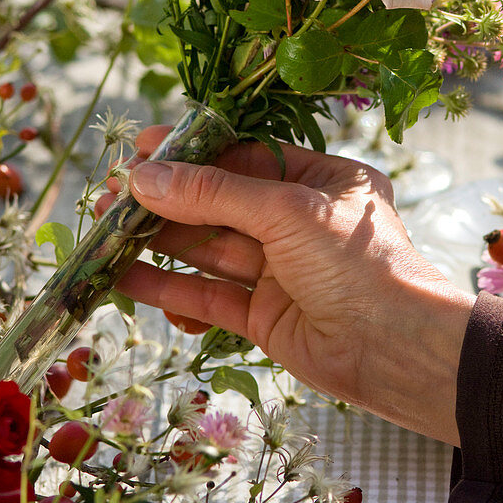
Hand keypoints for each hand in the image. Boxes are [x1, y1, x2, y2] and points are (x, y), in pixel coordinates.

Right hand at [96, 129, 473, 445]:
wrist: (397, 352)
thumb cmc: (356, 263)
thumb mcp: (286, 211)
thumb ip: (212, 194)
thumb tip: (143, 176)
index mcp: (321, 181)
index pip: (244, 158)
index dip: (190, 154)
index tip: (140, 150)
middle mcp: (300, 223)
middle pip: (219, 204)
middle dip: (165, 200)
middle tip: (109, 195)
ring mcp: (280, 271)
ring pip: (207, 251)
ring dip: (158, 243)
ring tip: (104, 232)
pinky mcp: (264, 317)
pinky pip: (208, 296)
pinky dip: (169, 289)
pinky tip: (127, 279)